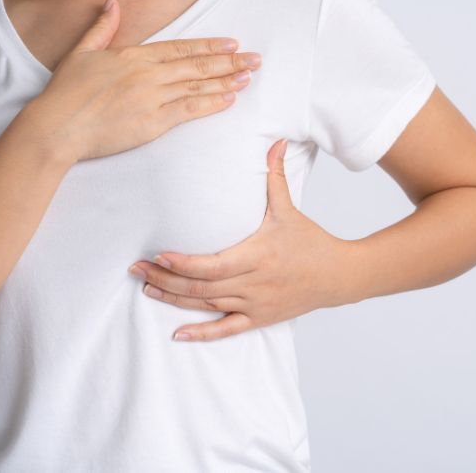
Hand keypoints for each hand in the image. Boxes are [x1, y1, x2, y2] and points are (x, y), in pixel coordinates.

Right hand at [21, 0, 261, 163]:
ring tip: (248, 77)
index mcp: (133, 55)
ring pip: (197, 86)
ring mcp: (152, 98)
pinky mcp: (153, 122)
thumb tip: (112, 0)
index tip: (231, 43)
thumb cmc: (66, 92)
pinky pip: (189, 110)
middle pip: (196, 65)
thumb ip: (103, 27)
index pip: (180, 48)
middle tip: (255, 60)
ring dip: (226, 81)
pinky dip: (211, 103)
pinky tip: (228, 99)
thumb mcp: (81, 51)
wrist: (57, 127)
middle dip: (229, 61)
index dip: (209, 45)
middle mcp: (148, 74)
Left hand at [128, 139, 363, 341]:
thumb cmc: (311, 240)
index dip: (183, 263)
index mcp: (258, 254)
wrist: (338, 275)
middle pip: (201, 286)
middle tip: (136, 269)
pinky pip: (227, 331)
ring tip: (147, 288)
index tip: (158, 254)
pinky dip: (202, 335)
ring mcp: (255, 304)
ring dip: (174, 299)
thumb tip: (276, 140)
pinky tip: (179, 335)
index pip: (212, 264)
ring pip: (207, 306)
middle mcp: (253, 283)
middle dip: (166, 278)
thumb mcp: (290, 208)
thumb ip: (276, 176)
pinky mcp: (260, 318)